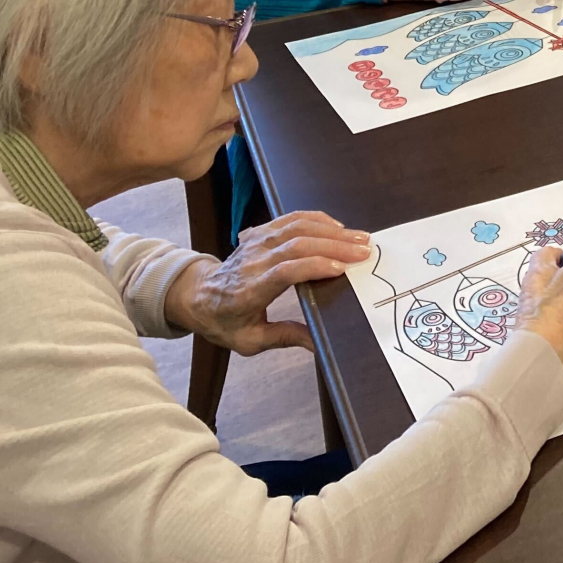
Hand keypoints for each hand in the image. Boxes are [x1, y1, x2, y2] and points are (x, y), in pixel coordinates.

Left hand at [165, 211, 371, 354]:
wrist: (198, 295)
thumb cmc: (225, 321)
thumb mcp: (250, 341)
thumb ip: (285, 337)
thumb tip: (319, 343)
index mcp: (249, 290)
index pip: (285, 271)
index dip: (315, 266)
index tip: (343, 269)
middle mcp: (253, 261)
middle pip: (297, 244)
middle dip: (335, 246)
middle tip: (364, 252)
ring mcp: (256, 242)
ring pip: (297, 227)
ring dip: (332, 230)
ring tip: (359, 238)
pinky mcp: (260, 232)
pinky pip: (291, 218)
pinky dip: (317, 218)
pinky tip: (337, 226)